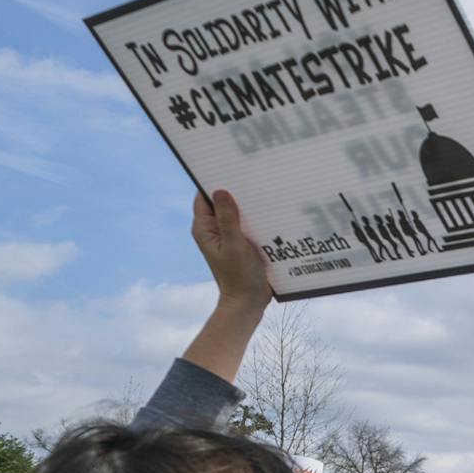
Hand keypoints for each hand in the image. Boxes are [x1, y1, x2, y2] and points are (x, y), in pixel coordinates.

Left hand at [191, 190, 272, 310]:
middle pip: (221, 203)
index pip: (204, 196)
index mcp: (204, 229)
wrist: (248, 303)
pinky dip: (255, 219)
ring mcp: (226, 237)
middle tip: (253, 179)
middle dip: (235, 192)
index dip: (214, 182)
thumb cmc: (239, 277)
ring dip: (248, 206)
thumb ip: (228, 219)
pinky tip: (269, 214)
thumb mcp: (235, 246)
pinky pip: (246, 225)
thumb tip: (220, 191)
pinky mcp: (240, 244)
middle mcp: (213, 230)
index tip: (231, 169)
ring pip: (235, 213)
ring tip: (264, 194)